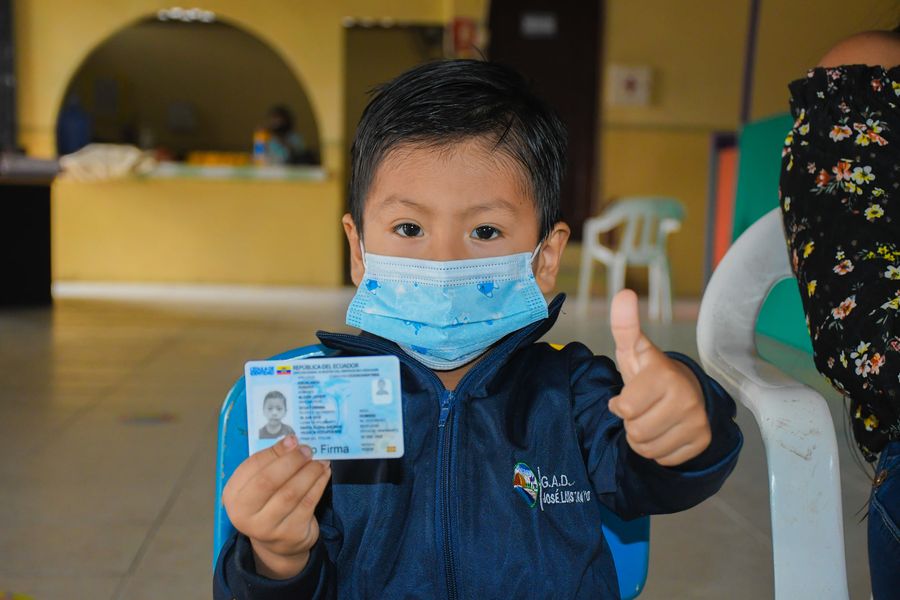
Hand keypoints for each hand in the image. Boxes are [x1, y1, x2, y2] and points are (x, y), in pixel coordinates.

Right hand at [222, 435, 331, 578]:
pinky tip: (324, 473)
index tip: (293, 439)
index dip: (274, 452)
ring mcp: (267, 528)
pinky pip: (308, 503)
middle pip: (268, 481)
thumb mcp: (261, 483)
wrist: (278, 543)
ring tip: (320, 460)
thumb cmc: (268, 504)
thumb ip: (271, 461)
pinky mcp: (291, 534)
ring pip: (291, 493)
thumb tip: (291, 440)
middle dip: (292, 461)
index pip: (252, 467)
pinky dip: (319, 484)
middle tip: (307, 449)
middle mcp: (244, 515)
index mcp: (233, 495)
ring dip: (309, 472)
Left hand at [607, 289, 710, 466]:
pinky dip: (659, 450)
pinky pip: (664, 459)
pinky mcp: (702, 440)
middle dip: (631, 423)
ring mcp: (697, 421)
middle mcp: (686, 399)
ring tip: (651, 419)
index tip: (629, 395)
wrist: (686, 389)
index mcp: (664, 375)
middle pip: (636, 431)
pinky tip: (665, 431)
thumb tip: (623, 294)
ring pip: (648, 449)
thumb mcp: (634, 350)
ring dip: (642, 439)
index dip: (621, 405)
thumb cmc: (651, 372)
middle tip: (641, 409)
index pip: (625, 409)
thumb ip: (625, 325)